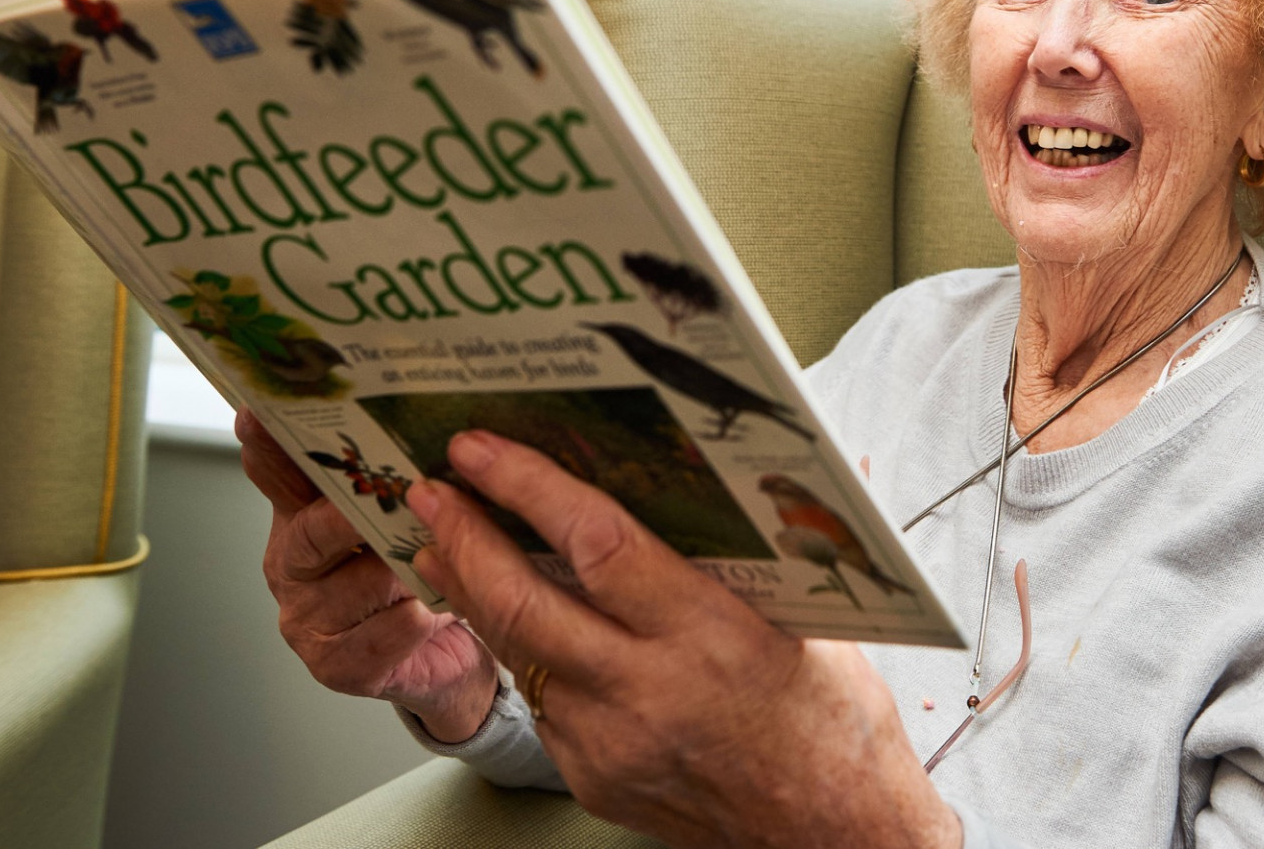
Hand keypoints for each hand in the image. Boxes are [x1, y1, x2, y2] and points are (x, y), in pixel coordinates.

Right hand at [236, 408, 499, 742]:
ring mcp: (309, 618)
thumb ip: (400, 471)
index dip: (267, 446)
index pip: (277, 474)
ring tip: (440, 560)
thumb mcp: (412, 512)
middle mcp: (295, 565)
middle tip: (397, 495)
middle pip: (310, 531)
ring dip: (402, 572)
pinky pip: (376, 637)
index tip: (256, 415)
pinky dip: (410, 622)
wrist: (452, 652)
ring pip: (354, 585)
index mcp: (303, 514)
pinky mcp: (336, 665)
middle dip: (354, 516)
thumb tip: (424, 417)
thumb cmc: (427, 570)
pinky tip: (432, 612)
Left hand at [407, 430, 959, 848]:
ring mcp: (610, 742)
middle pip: (522, 604)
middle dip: (466, 538)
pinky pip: (545, 700)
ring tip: (444, 542)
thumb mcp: (806, 619)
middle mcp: (648, 692)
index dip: (529, 490)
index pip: (597, 546)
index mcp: (710, 637)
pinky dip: (527, 652)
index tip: (483, 451)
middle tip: (432, 491)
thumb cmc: (831, 719)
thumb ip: (750, 554)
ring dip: (473, 592)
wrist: (830, 832)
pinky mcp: (593, 776)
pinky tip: (516, 620)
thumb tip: (743, 472)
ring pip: (517, 652)